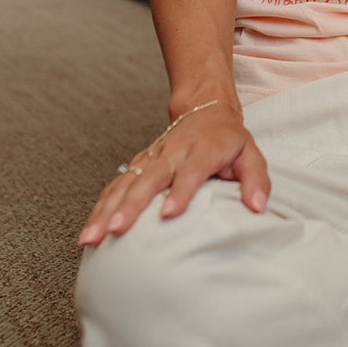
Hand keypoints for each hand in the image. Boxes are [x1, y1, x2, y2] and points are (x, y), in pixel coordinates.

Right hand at [78, 102, 268, 246]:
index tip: (169, 215)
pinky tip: (89, 231)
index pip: (190, 172)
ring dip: (107, 210)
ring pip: (125, 184)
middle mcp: (172, 154)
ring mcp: (151, 159)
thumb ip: (256, 179)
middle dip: (131, 206)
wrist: (204, 109)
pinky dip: (100, 208)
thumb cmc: (229, 140)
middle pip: (149, 179)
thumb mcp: (251, 154)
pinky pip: (115, 187)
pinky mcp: (138, 165)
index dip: (180, 192)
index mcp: (201, 151)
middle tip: (117, 230)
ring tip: (92, 237)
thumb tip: (258, 207)